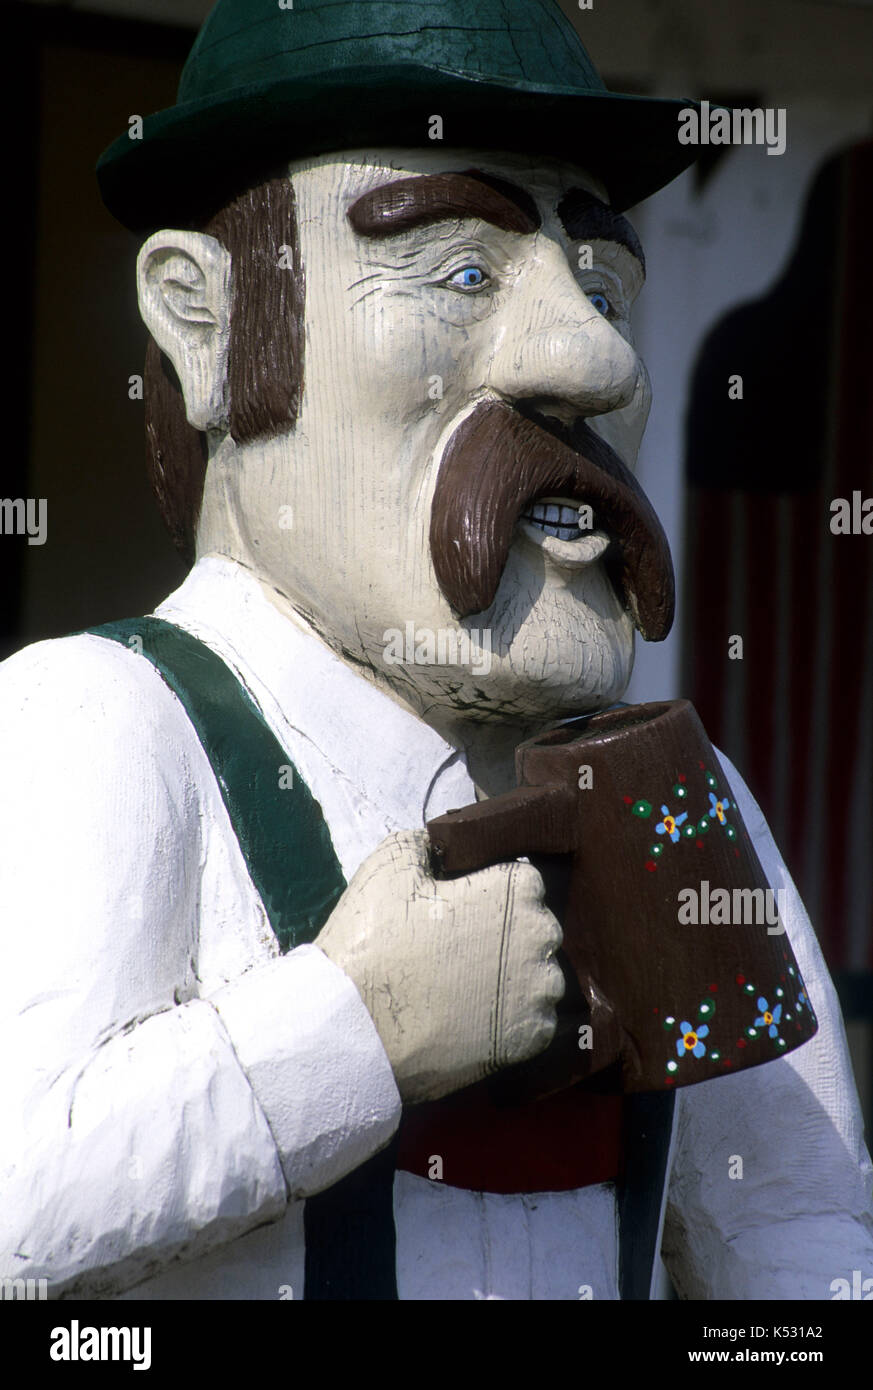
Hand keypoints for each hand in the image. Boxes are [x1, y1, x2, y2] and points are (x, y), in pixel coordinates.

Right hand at [315, 829, 563, 1103]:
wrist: (357, 1027)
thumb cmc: (375, 940)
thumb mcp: (392, 866)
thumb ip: (431, 843)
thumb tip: (445, 844)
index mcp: (518, 888)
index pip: (522, 882)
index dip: (488, 895)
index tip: (459, 912)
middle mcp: (543, 935)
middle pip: (536, 928)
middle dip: (505, 935)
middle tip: (457, 950)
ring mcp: (540, 990)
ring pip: (539, 976)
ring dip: (513, 978)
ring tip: (464, 987)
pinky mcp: (531, 1037)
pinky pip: (536, 1020)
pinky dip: (512, 1019)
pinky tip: (474, 1017)